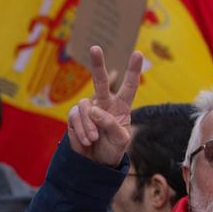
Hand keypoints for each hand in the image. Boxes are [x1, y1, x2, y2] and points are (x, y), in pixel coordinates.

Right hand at [65, 46, 143, 167]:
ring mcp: (88, 109)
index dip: (133, 70)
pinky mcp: (74, 117)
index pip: (129, 86)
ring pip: (85, 106)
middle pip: (100, 81)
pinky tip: (86, 140)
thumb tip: (93, 109)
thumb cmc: (113, 150)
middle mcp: (104, 104)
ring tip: (94, 138)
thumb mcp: (120, 140)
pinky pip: (75, 117)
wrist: (96, 164)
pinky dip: (81, 129)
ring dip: (89, 125)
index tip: (138, 54)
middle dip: (98, 64)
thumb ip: (111, 123)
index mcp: (121, 107)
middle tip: (95, 48)